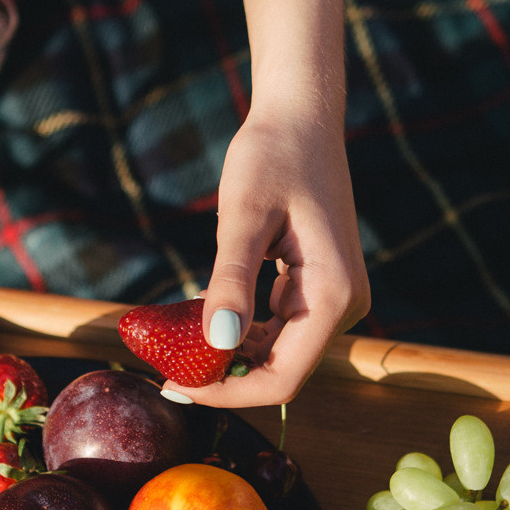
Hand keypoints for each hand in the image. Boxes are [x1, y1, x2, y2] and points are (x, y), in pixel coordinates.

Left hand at [176, 110, 369, 406]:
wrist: (301, 116)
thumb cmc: (271, 155)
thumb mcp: (243, 215)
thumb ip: (232, 279)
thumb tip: (216, 342)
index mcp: (334, 294)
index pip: (283, 377)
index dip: (228, 392)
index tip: (174, 384)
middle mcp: (346, 305)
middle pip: (281, 370)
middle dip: (223, 377)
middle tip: (163, 369)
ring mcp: (337, 299)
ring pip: (278, 352)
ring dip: (228, 355)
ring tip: (175, 344)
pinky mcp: (322, 289)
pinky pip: (279, 328)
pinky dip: (240, 330)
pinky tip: (202, 314)